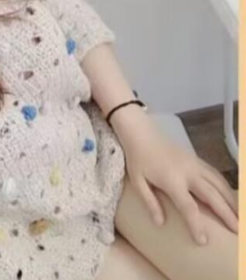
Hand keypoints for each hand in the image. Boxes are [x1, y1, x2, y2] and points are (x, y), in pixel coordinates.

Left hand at [114, 110, 237, 245]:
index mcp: (172, 180)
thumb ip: (149, 202)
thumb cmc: (137, 157)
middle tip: (238, 230)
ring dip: (231, 199)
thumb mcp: (137, 181)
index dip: (196, 224)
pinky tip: (230, 195)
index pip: (188, 207)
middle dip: (226, 214)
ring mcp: (194, 163)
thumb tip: (160, 223)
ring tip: (240, 216)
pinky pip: (215, 174)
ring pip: (218, 183)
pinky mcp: (196, 158)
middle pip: (212, 195)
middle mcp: (188, 172)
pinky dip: (225, 185)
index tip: (203, 241)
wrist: (141, 132)